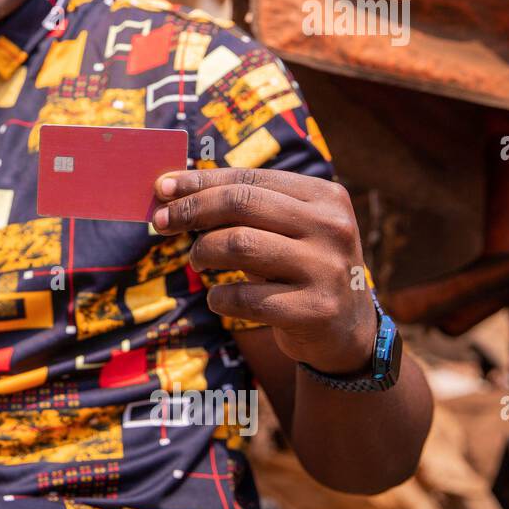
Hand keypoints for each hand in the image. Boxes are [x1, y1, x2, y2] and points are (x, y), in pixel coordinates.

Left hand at [151, 167, 375, 373]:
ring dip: (203, 252)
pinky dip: (219, 298)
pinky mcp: (315, 310)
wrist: (347, 330)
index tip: (163, 189)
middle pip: (241, 203)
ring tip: (198, 260)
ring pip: (239, 244)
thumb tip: (171, 190)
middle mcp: (331, 227)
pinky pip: (246, 298)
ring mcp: (327, 269)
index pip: (250, 178)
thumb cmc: (299, 268)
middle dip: (191, 210)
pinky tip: (218, 299)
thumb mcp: (285, 230)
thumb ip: (243, 208)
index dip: (200, 182)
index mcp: (325, 196)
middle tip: (161, 222)